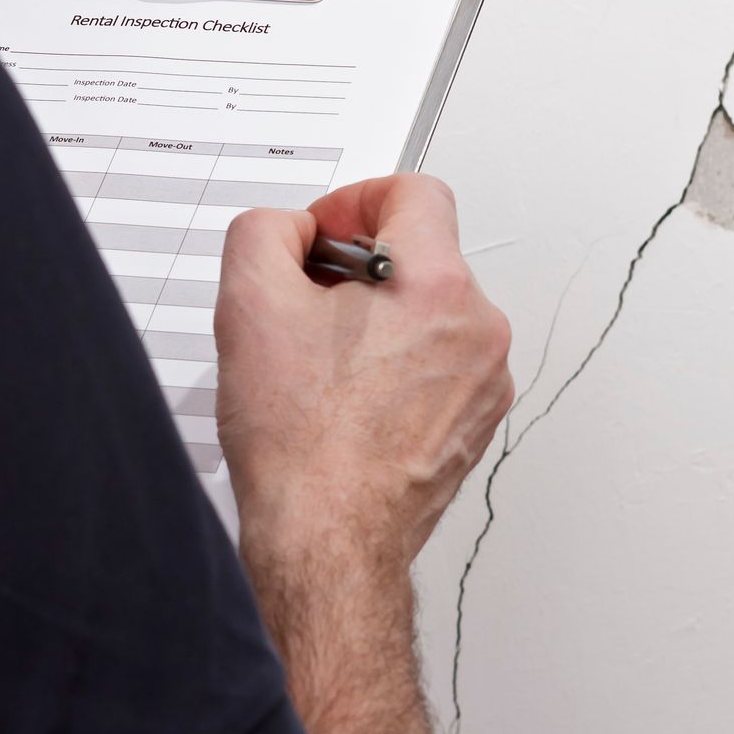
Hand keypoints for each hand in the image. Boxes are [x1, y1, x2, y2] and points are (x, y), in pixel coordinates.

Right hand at [216, 173, 514, 577]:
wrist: (327, 540)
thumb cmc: (301, 444)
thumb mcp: (250, 301)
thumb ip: (266, 230)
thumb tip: (292, 230)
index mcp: (438, 286)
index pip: (415, 193)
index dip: (356, 200)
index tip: (324, 235)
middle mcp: (478, 330)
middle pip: (421, 255)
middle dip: (359, 269)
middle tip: (307, 305)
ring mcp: (483, 382)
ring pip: (429, 313)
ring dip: (377, 320)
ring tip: (323, 363)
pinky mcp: (473, 423)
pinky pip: (437, 365)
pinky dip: (395, 367)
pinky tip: (347, 400)